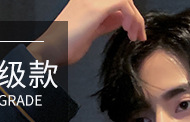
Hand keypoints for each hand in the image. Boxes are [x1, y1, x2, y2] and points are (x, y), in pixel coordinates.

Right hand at [29, 0, 145, 65]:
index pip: (114, 0)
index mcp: (86, 0)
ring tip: (135, 36)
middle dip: (135, 15)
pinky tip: (129, 32)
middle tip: (138, 35)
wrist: (51, 50)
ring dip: (135, 18)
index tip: (134, 30)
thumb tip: (121, 19)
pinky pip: (123, 3)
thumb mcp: (91, 31)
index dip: (128, 13)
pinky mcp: (95, 8)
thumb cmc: (65, 45)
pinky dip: (132, 18)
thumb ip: (106, 23)